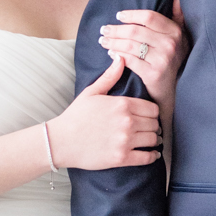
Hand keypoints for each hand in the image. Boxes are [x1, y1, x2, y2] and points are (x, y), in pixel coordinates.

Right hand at [47, 56, 162, 169]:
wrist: (61, 142)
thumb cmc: (75, 116)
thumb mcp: (91, 92)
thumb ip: (109, 76)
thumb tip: (120, 58)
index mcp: (122, 104)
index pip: (153, 108)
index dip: (151, 113)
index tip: (147, 117)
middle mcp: (127, 121)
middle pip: (155, 124)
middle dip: (153, 126)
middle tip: (148, 130)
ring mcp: (125, 140)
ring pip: (154, 140)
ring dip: (154, 141)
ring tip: (150, 141)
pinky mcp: (122, 158)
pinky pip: (148, 158)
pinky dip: (152, 156)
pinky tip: (151, 154)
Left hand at [98, 0, 187, 118]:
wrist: (176, 89)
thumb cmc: (174, 59)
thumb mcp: (181, 37)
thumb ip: (178, 16)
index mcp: (175, 31)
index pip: (149, 17)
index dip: (131, 15)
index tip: (118, 16)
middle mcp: (170, 44)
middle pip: (135, 31)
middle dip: (116, 29)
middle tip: (103, 29)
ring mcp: (162, 60)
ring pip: (130, 45)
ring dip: (113, 42)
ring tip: (103, 40)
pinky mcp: (153, 74)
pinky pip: (130, 61)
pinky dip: (117, 56)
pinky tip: (111, 53)